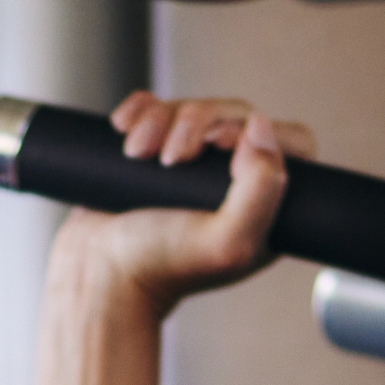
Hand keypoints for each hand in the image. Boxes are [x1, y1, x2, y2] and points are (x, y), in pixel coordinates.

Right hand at [58, 94, 314, 310]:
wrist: (96, 275)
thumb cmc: (160, 268)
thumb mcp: (227, 242)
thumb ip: (262, 190)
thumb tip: (260, 127)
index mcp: (264, 207)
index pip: (288, 142)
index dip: (258, 132)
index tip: (218, 148)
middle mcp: (231, 184)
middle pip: (234, 115)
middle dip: (196, 123)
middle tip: (169, 158)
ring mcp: (190, 168)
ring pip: (191, 109)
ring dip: (159, 119)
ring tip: (136, 152)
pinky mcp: (152, 154)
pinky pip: (155, 108)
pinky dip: (139, 111)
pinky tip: (123, 127)